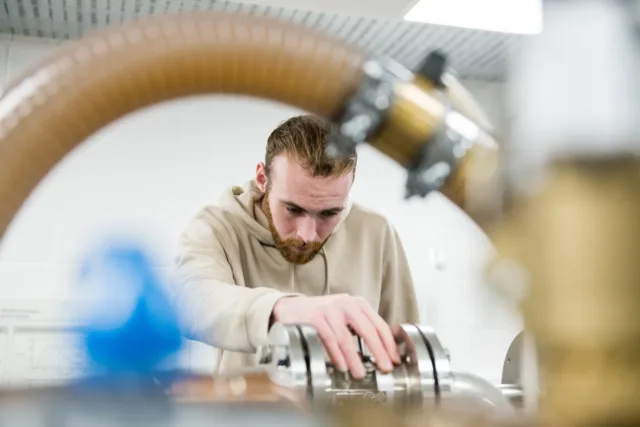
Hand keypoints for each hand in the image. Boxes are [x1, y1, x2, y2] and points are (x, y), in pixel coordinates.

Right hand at [271, 294, 399, 378]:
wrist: (291, 308)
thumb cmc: (322, 316)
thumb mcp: (345, 317)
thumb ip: (361, 329)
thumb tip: (382, 353)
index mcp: (357, 303)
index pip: (378, 324)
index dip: (388, 343)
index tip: (394, 360)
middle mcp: (345, 303)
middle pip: (367, 329)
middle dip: (378, 351)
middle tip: (385, 368)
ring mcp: (329, 309)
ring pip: (346, 337)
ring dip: (354, 358)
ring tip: (360, 373)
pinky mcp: (314, 317)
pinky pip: (328, 338)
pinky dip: (336, 354)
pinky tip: (341, 366)